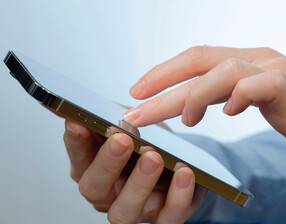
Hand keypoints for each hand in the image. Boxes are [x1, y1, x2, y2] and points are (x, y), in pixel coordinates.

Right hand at [63, 119, 203, 222]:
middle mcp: (109, 193)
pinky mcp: (164, 216)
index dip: (76, 142)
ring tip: (154, 157)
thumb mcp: (128, 123)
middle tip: (122, 140)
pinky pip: (168, 216)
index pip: (78, 157)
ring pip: (126, 210)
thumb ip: (106, 114)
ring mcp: (136, 209)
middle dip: (107, 163)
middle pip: (95, 188)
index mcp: (94, 168)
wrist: (179, 159)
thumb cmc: (148, 142)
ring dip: (139, 183)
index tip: (79, 122)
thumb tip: (74, 101)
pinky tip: (184, 172)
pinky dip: (177, 195)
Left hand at [123, 46, 285, 170]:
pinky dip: (239, 97)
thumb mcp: (257, 99)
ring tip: (185, 121)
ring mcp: (276, 72)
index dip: (164, 72)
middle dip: (162, 83)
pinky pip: (260, 85)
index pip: (197, 58)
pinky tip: (230, 114)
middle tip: (135, 106)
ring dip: (195, 95)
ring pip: (224, 70)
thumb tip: (193, 102)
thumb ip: (228, 93)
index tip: (138, 91)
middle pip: (200, 62)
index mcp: (247, 61)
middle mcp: (258, 60)